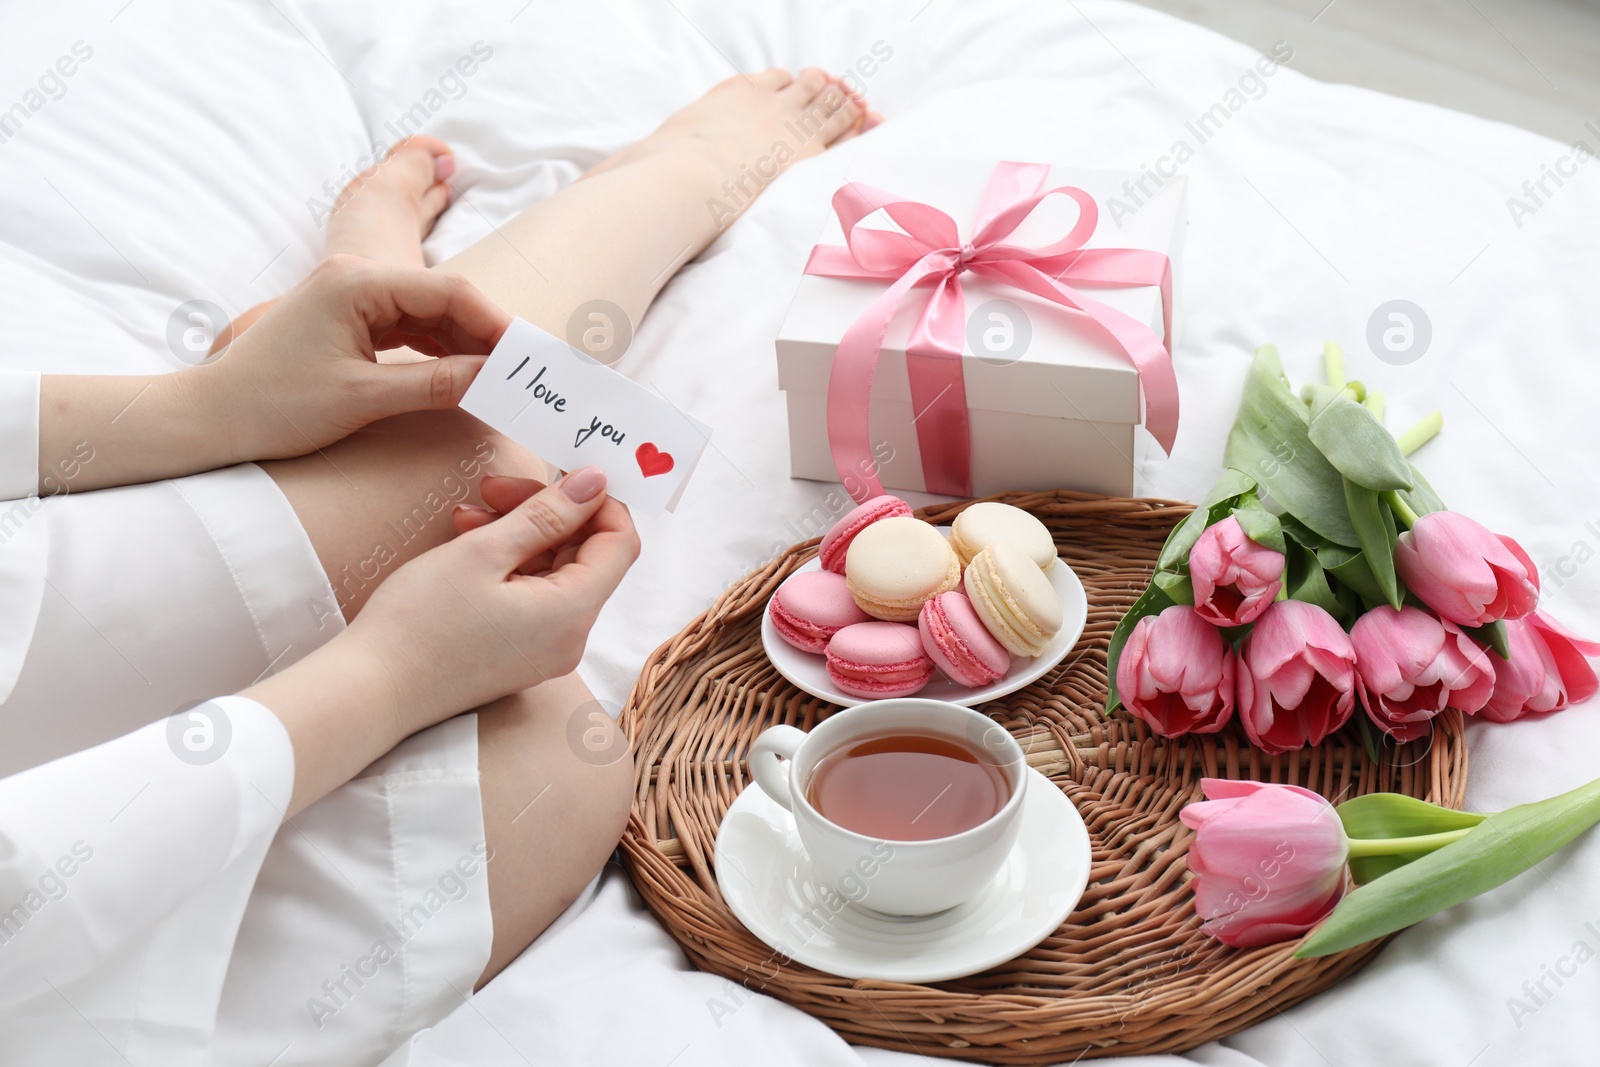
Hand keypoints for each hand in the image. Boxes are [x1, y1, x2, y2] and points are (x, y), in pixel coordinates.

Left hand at [195, 254, 510, 460]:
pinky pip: (411, 331)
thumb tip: (496, 378)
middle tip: (527, 373)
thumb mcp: (362, 397)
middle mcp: (356, 278)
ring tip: (504, 380)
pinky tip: (468, 378)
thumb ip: (435, 384)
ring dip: (468, 346)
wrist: (210, 420)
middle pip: (444, 299)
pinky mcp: (351, 323)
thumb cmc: (272, 406)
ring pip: (431, 316)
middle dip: (488, 336)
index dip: (497, 324)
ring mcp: (353, 299)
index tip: (529, 358)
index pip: (448, 292)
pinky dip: (442, 354)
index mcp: (355, 281)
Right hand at [243, 465, 638, 814]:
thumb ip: (546, 514)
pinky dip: (508, 565)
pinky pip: (533, 597)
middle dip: (546, 512)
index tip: (559, 474)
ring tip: (465, 515)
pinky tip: (466, 543)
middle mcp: (571, 638)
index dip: (598, 502)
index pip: (620, 542)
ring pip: (554, 572)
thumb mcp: (484, 552)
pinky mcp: (520, 656)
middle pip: (585, 555)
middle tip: (492, 486)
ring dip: (518, 534)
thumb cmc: (419, 624)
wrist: (370, 693)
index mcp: (574, 613)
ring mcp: (546, 651)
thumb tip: (596, 483)